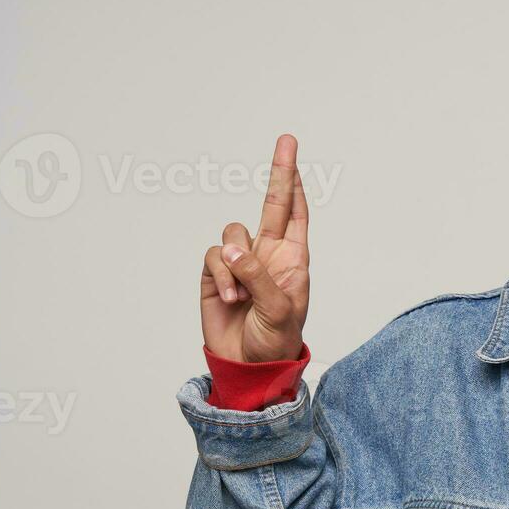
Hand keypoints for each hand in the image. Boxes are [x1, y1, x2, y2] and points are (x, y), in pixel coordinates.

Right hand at [200, 134, 309, 362]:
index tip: (294, 154)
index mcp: (292, 259)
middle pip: (270, 205)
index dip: (294, 185)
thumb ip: (260, 277)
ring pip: (233, 233)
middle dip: (278, 174)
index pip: (295, 214)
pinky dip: (221, 276)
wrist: (249, 366)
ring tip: (242, 296)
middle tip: (287, 141)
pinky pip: (214, 256)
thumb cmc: (276, 341)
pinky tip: (230, 299)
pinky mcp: (215, 274)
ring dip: (236, 263)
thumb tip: (234, 250)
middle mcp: (267, 254)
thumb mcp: (280, 311)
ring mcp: (240, 263)